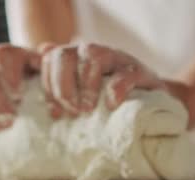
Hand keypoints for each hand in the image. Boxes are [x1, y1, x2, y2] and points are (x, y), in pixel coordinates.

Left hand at [39, 43, 165, 118]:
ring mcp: (117, 59)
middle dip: (63, 85)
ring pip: (93, 56)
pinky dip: (117, 88)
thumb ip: (61, 79)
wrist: (152, 109)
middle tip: (72, 111)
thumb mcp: (82, 97)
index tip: (56, 114)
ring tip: (88, 110)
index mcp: (75, 59)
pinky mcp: (140, 72)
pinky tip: (112, 105)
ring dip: (86, 85)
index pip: (50, 59)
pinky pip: (125, 73)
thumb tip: (42, 50)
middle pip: (65, 54)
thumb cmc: (109, 105)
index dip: (48, 87)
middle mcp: (93, 54)